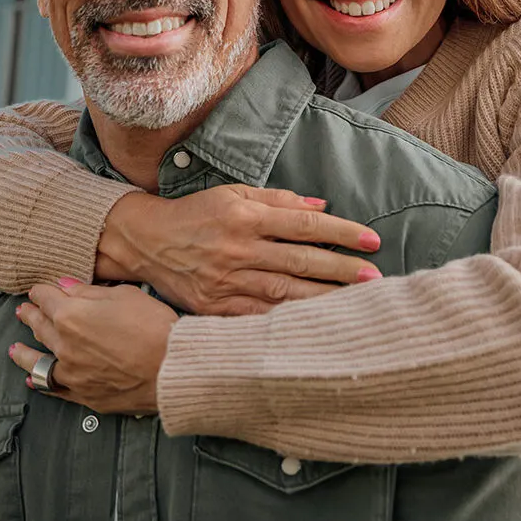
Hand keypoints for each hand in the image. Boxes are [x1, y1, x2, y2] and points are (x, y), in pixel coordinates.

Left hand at [9, 280, 175, 414]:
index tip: (39, 290)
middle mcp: (65, 345)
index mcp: (71, 316)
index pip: (47, 299)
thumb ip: (90, 293)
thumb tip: (66, 287)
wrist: (173, 368)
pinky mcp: (84, 395)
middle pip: (40, 326)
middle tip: (24, 311)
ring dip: (24, 352)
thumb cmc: (154, 327)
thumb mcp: (125, 296)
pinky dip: (39, 382)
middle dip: (31, 315)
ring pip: (38, 361)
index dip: (42, 292)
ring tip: (15, 348)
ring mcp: (72, 373)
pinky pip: (53, 388)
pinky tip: (31, 379)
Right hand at [95, 186, 381, 315]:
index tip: (371, 240)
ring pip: (284, 293)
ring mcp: (226, 281)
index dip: (341, 233)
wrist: (145, 241)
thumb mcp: (234, 194)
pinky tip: (313, 326)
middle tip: (375, 279)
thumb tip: (321, 207)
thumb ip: (278, 199)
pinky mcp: (215, 307)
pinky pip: (258, 317)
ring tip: (357, 304)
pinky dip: (287, 322)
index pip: (304, 225)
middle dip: (342, 271)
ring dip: (324, 300)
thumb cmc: (196, 214)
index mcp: (245, 215)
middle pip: (300, 261)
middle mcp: (238, 248)